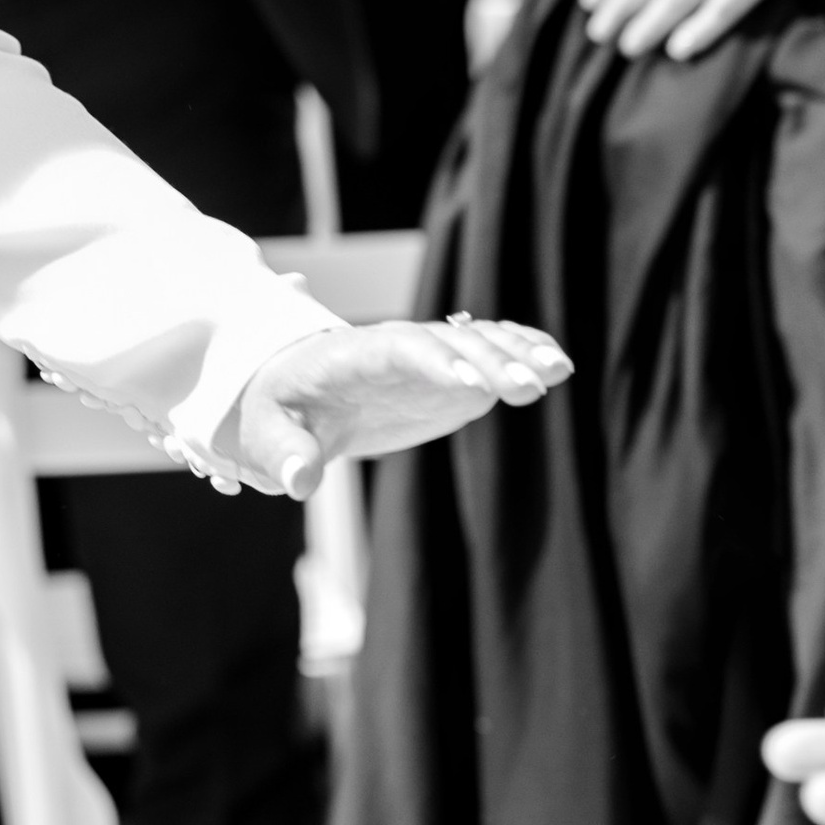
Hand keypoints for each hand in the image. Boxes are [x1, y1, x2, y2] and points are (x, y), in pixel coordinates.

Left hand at [229, 315, 568, 496]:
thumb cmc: (279, 412)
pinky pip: (491, 351)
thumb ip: (282, 454)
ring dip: (517, 354)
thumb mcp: (266, 434)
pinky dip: (523, 350)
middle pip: (450, 342)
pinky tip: (557, 365)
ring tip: (558, 372)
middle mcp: (401, 346)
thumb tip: (298, 482)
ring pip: (478, 341)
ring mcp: (431, 356)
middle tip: (529, 389)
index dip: (434, 360)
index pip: (400, 347)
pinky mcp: (452, 371)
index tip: (468, 383)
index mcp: (355, 355)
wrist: (300, 393)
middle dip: (489, 361)